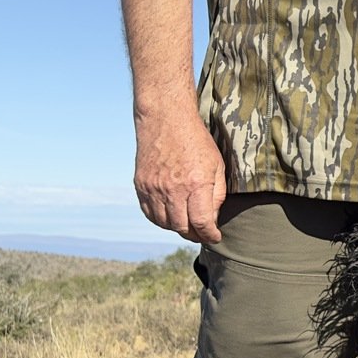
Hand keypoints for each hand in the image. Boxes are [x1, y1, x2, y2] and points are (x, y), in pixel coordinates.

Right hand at [133, 110, 226, 243]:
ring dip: (178, 229)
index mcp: (195, 184)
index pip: (201, 223)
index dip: (209, 235)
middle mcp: (172, 189)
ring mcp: (153, 188)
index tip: (215, 238)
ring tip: (189, 226)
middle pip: (182, 227)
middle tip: (203, 234)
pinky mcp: (141, 185)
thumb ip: (216, 195)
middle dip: (195, 235)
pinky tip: (171, 216)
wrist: (166, 119)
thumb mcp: (217, 166)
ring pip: (164, 223)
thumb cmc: (196, 141)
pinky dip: (161, 220)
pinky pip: (149, 213)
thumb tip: (212, 219)